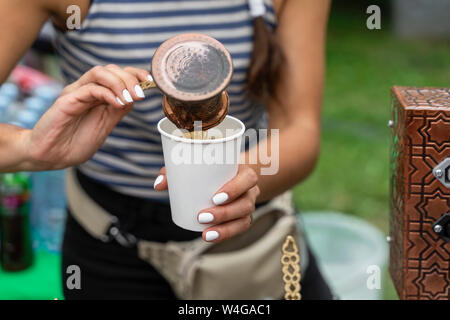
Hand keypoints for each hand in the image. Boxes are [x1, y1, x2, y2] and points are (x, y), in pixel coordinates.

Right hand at [23, 65, 149, 169]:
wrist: (51, 156)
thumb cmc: (75, 143)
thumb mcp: (105, 126)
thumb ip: (117, 111)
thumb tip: (135, 97)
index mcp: (97, 95)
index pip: (118, 74)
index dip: (135, 74)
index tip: (150, 82)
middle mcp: (86, 89)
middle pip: (111, 69)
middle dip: (130, 78)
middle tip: (140, 94)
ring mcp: (76, 93)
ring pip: (99, 73)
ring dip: (119, 82)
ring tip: (130, 97)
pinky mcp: (67, 100)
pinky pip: (89, 89)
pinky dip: (107, 93)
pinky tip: (118, 103)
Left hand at [154, 165, 259, 241]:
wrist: (233, 175)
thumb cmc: (211, 169)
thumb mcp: (197, 166)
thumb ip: (176, 172)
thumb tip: (157, 185)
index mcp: (243, 172)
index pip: (248, 179)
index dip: (235, 189)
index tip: (215, 197)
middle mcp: (249, 190)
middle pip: (245, 203)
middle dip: (224, 213)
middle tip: (202, 216)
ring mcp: (248, 205)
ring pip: (244, 219)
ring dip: (225, 228)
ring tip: (206, 233)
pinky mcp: (243, 217)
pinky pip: (240, 228)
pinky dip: (226, 234)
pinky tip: (211, 236)